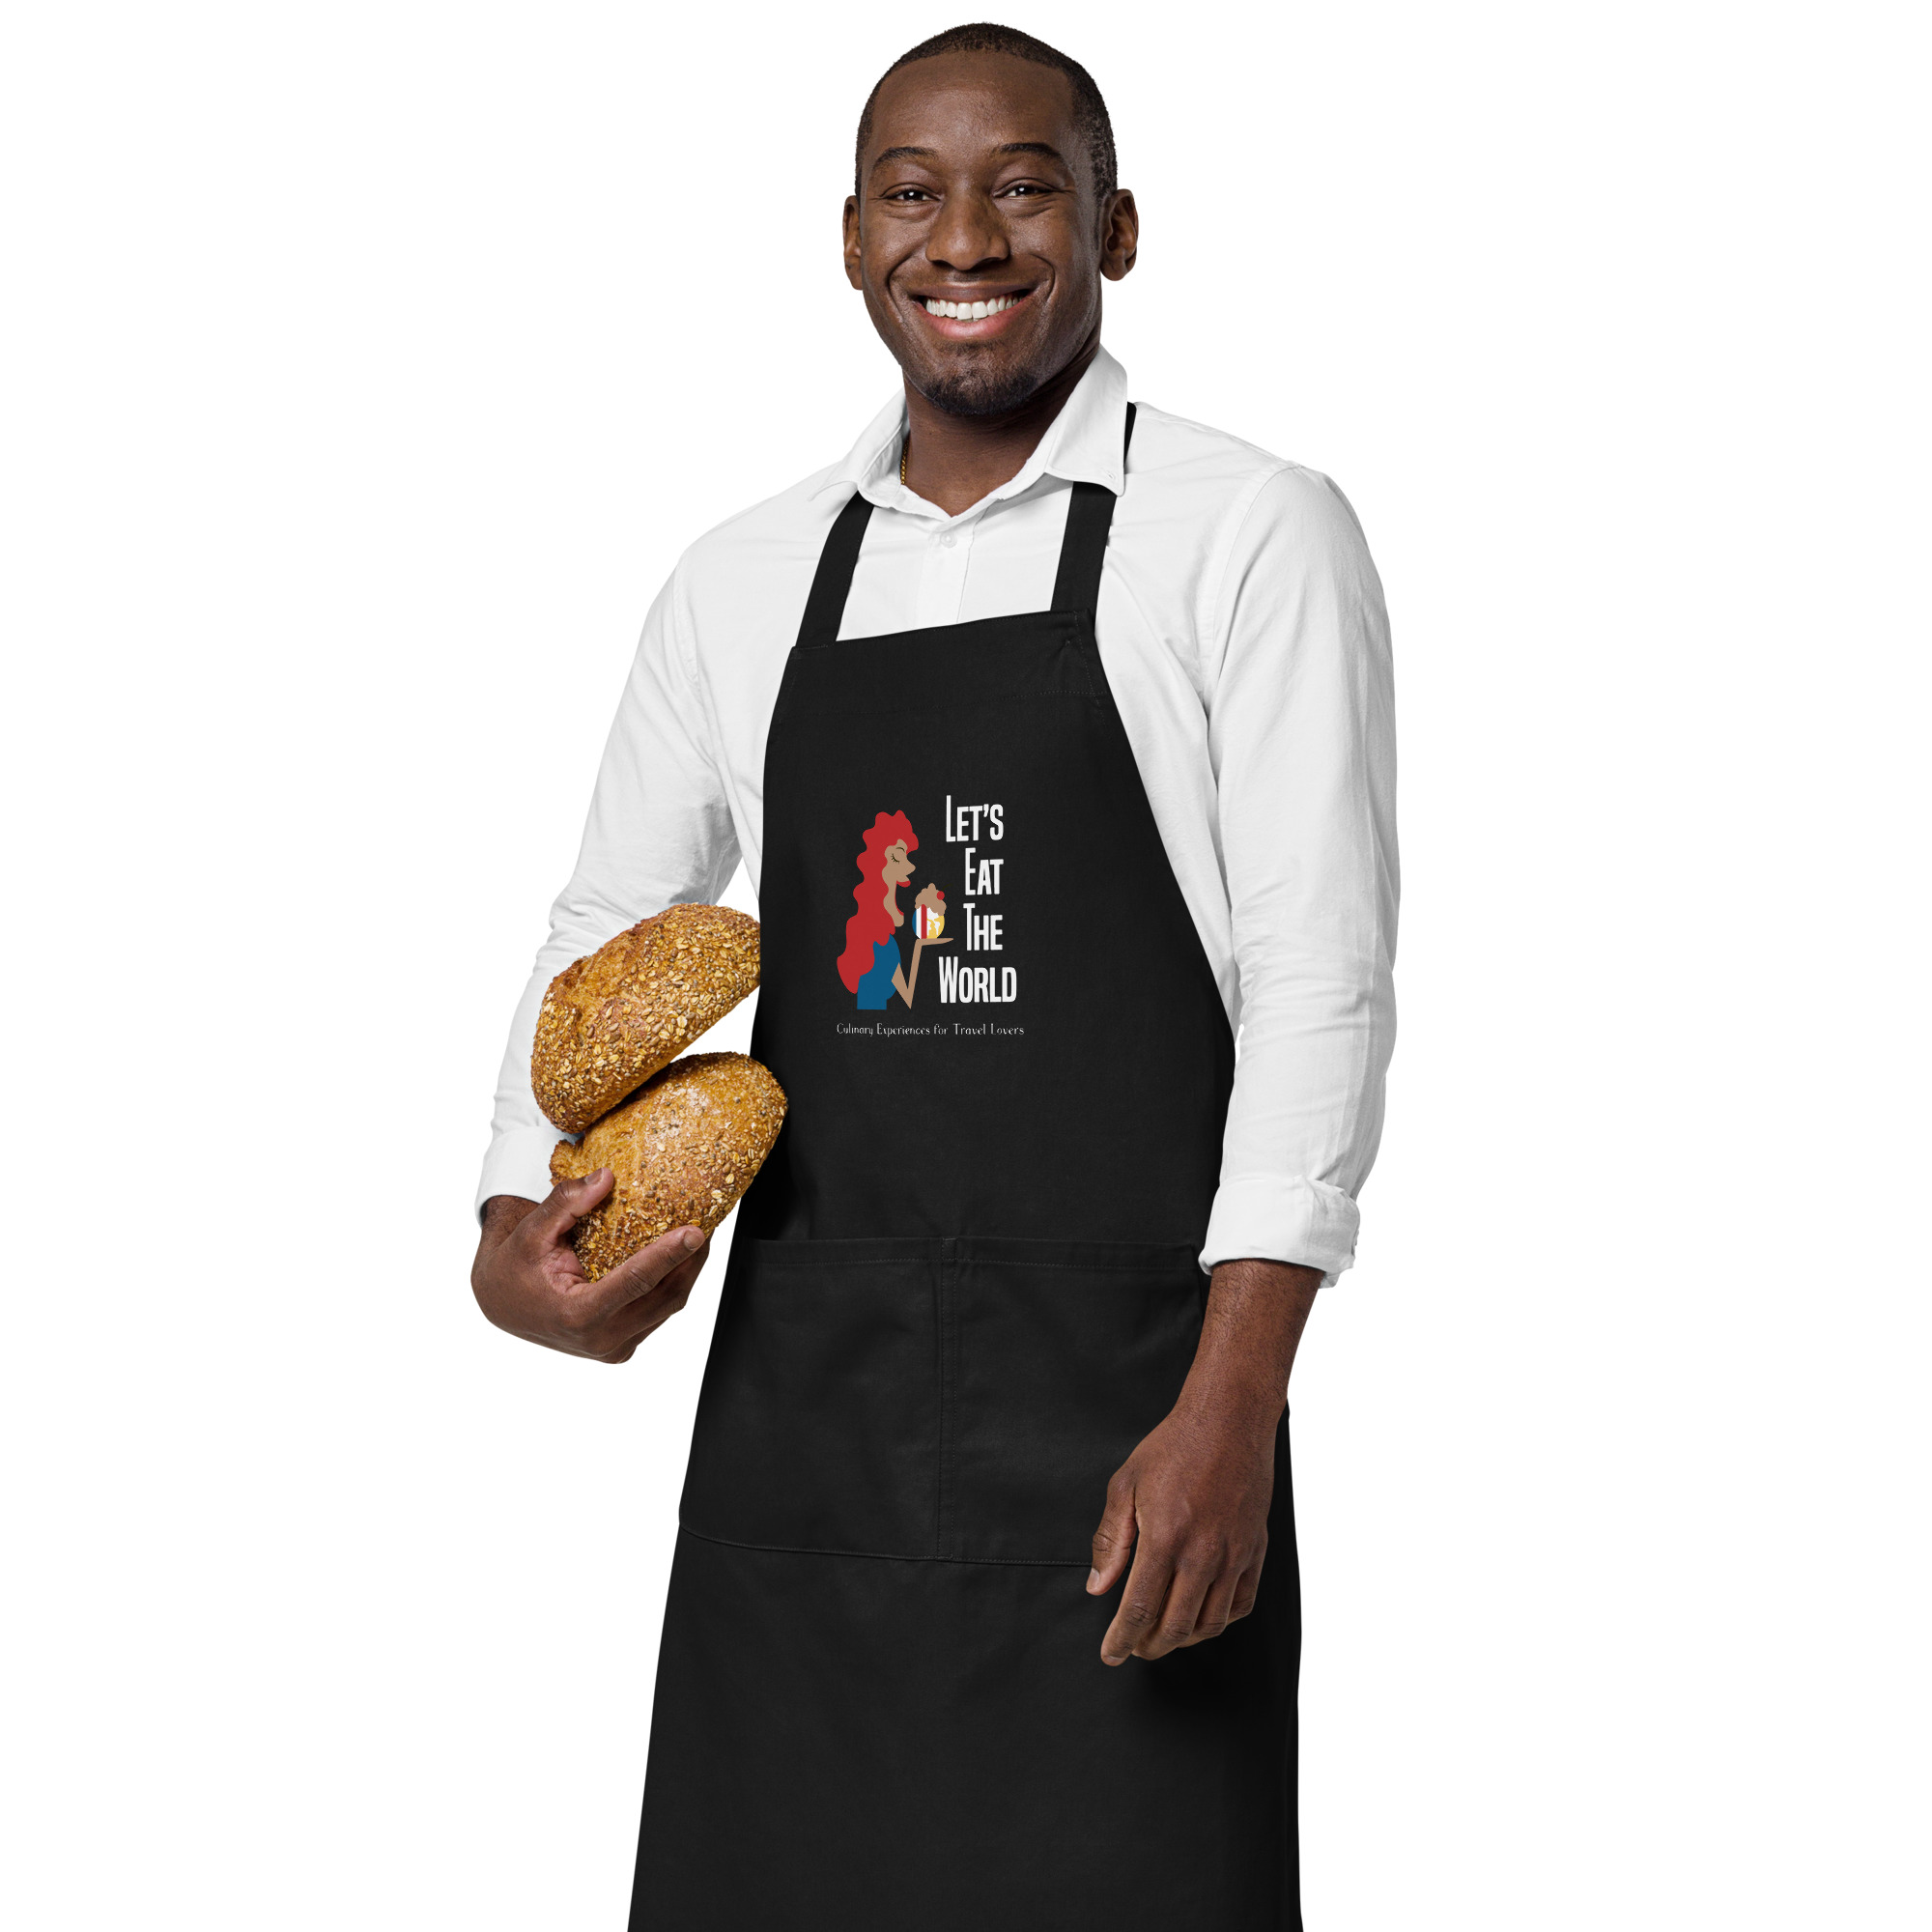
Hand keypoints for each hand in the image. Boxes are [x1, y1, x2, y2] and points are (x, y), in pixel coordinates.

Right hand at [470, 1171, 710, 1363]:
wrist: (502, 1305)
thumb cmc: (513, 1268)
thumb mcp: (531, 1232)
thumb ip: (567, 1203)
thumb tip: (607, 1177)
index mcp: (578, 1317)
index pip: (634, 1283)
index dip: (668, 1255)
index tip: (695, 1232)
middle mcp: (602, 1341)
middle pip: (664, 1297)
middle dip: (691, 1259)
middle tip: (709, 1220)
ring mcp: (615, 1348)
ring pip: (668, 1306)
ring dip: (687, 1270)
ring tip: (700, 1233)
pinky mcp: (624, 1345)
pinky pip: (658, 1311)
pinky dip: (673, 1281)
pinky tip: (680, 1254)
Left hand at [1086, 1389, 1277, 1663]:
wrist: (1228, 1420)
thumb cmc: (1174, 1447)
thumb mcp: (1125, 1485)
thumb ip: (1110, 1541)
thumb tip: (1098, 1586)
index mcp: (1165, 1539)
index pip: (1139, 1609)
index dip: (1122, 1640)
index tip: (1111, 1654)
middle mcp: (1203, 1555)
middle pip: (1175, 1626)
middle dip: (1150, 1646)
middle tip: (1134, 1647)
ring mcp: (1234, 1555)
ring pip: (1210, 1623)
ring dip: (1183, 1639)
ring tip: (1164, 1636)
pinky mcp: (1255, 1550)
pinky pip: (1241, 1603)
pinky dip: (1220, 1621)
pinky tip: (1202, 1616)